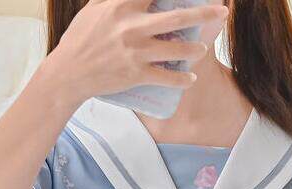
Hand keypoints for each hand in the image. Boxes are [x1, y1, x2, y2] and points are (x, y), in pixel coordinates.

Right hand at [43, 0, 227, 105]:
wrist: (69, 73)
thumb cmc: (79, 40)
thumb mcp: (93, 10)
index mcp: (122, 6)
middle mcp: (133, 27)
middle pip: (177, 16)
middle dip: (204, 13)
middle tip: (222, 11)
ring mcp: (136, 52)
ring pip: (176, 49)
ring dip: (194, 49)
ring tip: (201, 49)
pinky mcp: (136, 74)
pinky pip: (166, 77)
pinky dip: (181, 79)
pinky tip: (190, 78)